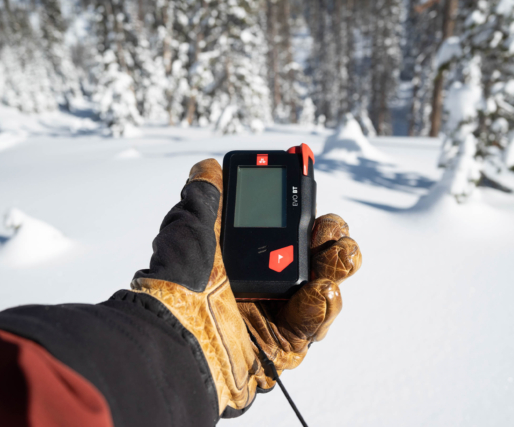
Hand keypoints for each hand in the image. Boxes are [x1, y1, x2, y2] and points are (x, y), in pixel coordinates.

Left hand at [131, 159, 361, 416]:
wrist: (173, 342)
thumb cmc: (175, 287)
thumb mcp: (188, 233)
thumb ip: (204, 200)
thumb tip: (207, 167)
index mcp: (240, 256)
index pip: (281, 227)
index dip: (300, 210)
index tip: (308, 193)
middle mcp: (260, 284)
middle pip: (311, 256)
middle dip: (330, 239)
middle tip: (331, 231)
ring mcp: (274, 315)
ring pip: (323, 288)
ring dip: (335, 268)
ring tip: (339, 255)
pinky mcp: (284, 346)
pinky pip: (315, 323)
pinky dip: (323, 305)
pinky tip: (322, 290)